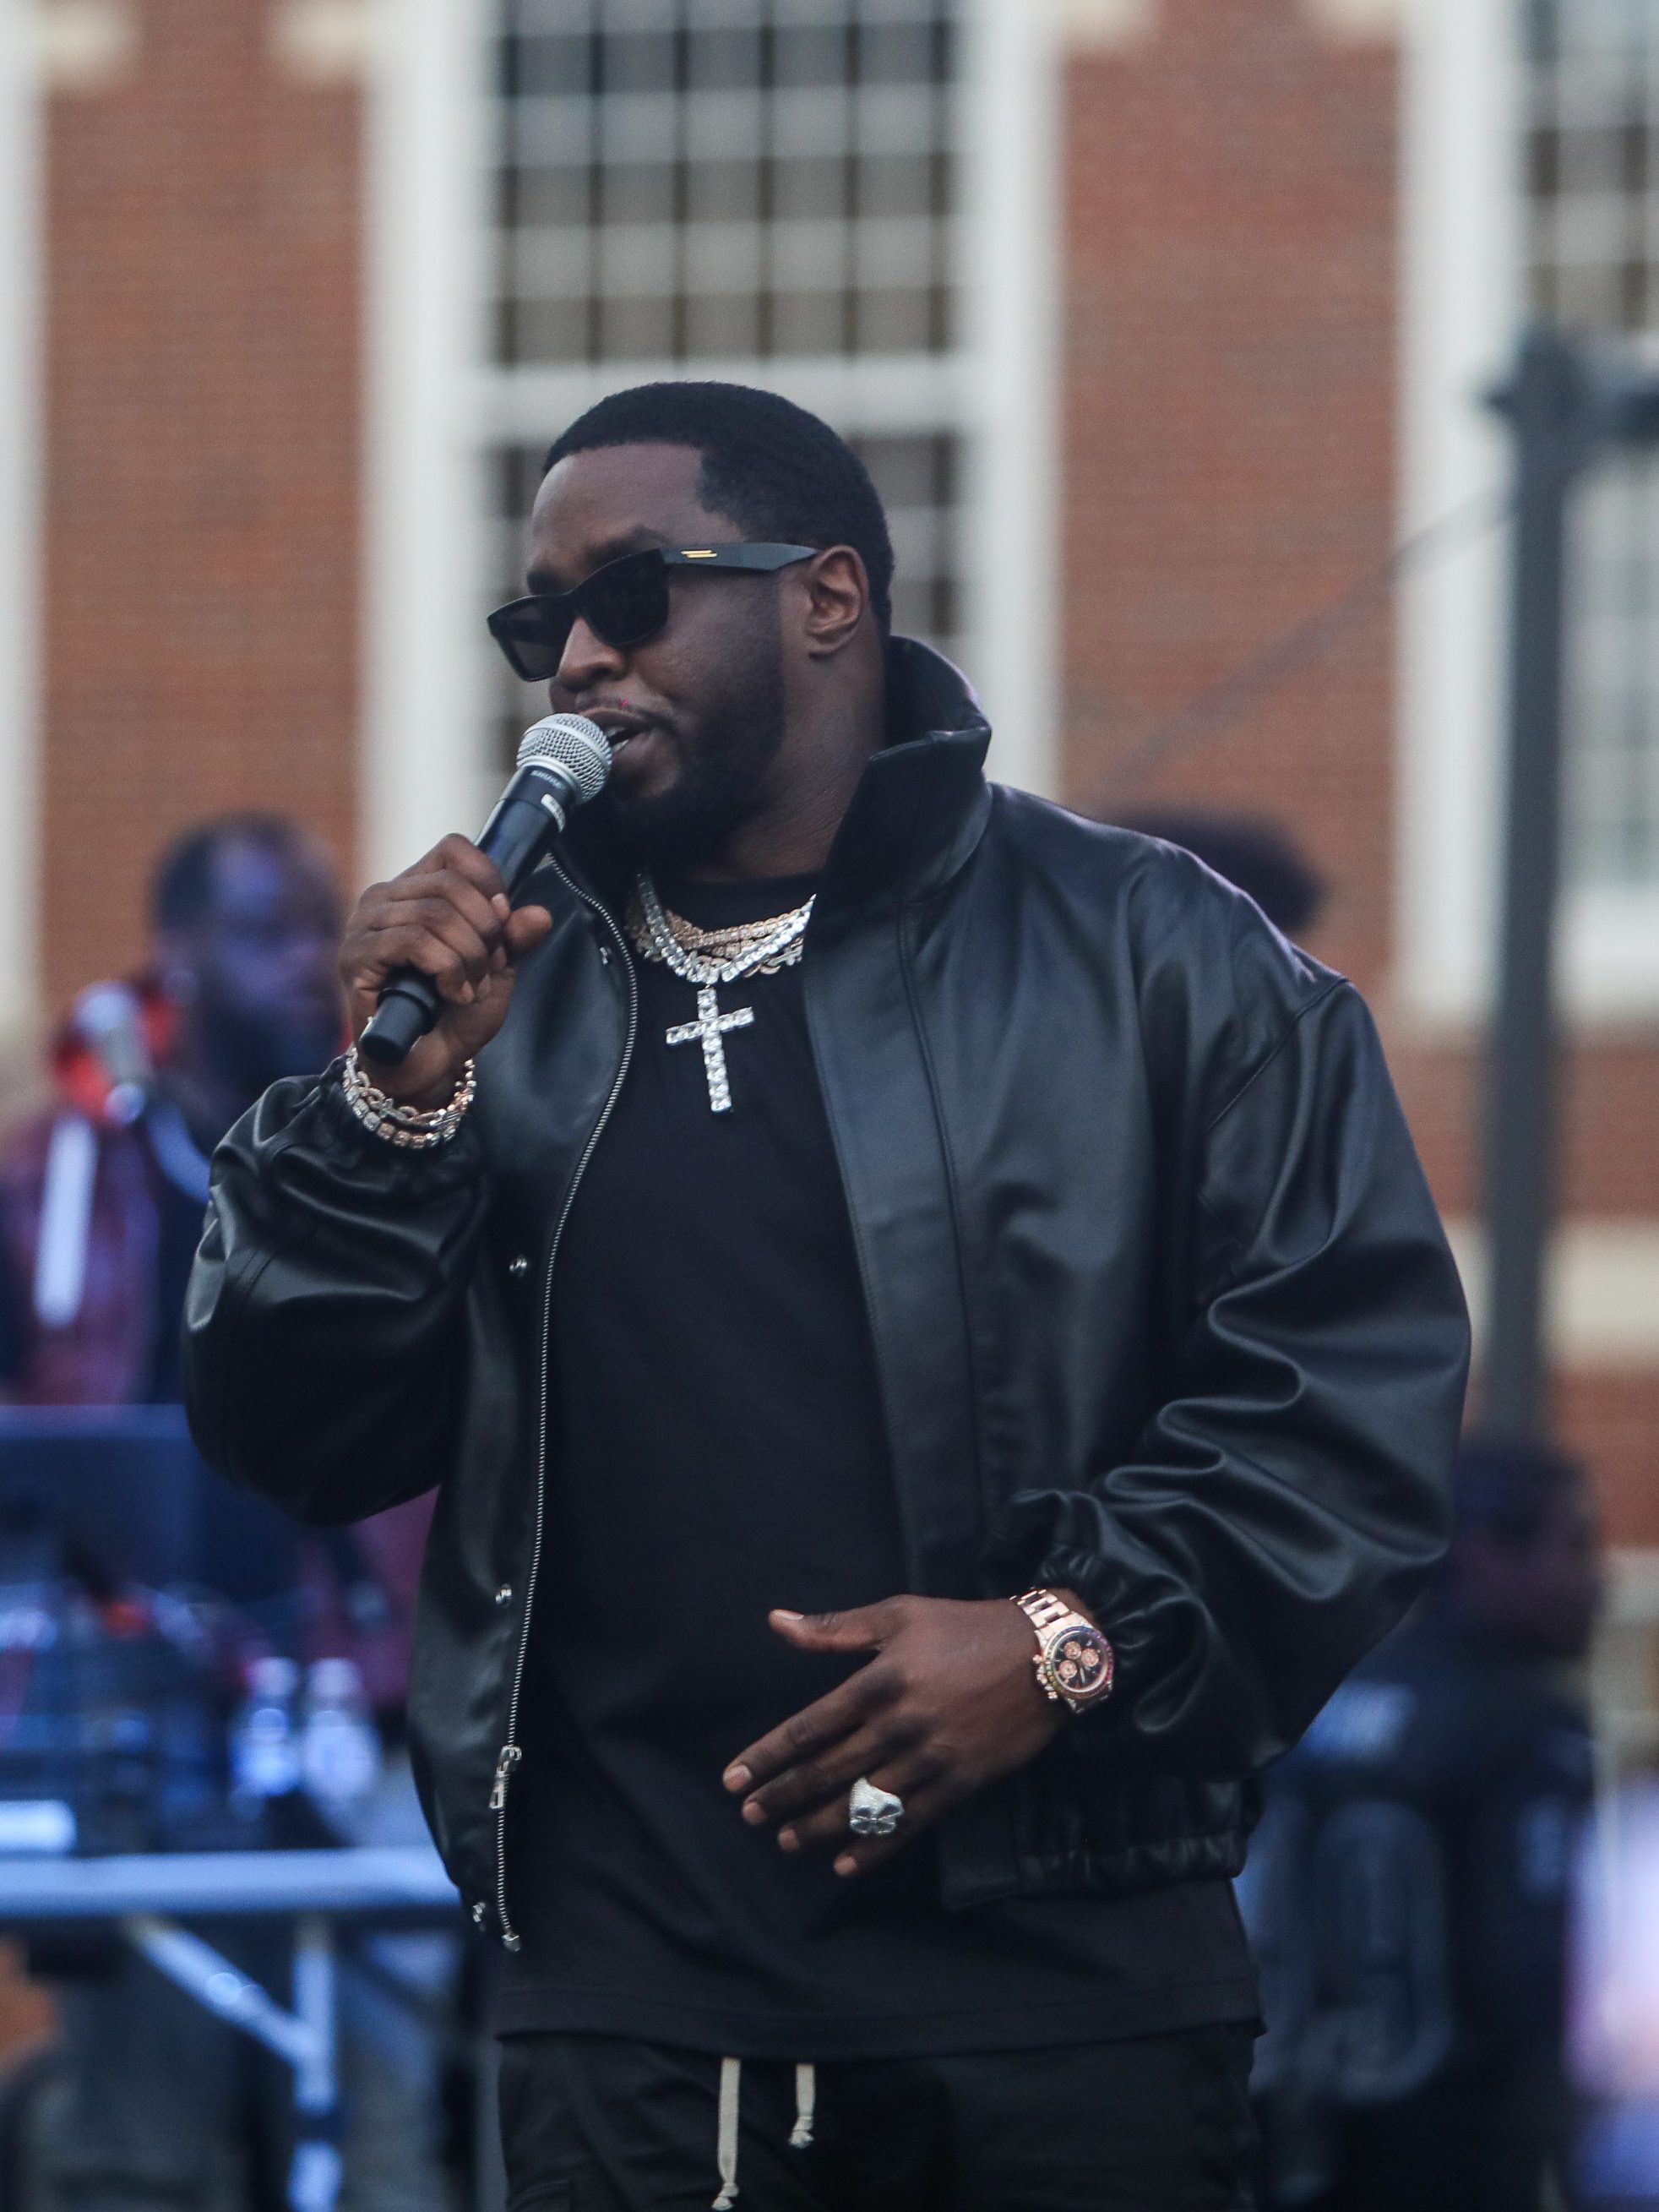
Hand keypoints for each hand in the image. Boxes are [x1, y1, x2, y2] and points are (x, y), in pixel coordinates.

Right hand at [339, 835, 553, 1106]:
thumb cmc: (456, 1015)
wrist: (429, 1066)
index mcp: (415, 889)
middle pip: (450, 884)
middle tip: (488, 969)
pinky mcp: (354, 958)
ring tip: (471, 988)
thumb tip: (538, 914)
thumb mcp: (496, 969)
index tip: (501, 926)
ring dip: (469, 956)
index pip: (454, 850)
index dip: (489, 882)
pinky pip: (412, 941)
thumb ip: (514, 938)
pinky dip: (447, 968)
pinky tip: (453, 993)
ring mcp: (363, 926)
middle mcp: (383, 899)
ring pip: (434, 914)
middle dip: (485, 931)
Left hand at [722, 1595, 1068, 1877]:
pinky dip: (873, 1847)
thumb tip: (775, 1621)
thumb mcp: (899, 1615)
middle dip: (782, 1797)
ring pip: (861, 1804)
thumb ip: (834, 1628)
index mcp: (878, 1682)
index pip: (807, 1728)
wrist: (1046, 1654)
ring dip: (817, 1828)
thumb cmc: (966, 1627)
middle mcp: (898, 1726)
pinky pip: (907, 1823)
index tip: (733, 1778)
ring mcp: (929, 1760)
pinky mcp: (958, 1784)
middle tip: (749, 1815)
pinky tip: (844, 1863)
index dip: (767, 1757)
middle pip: (826, 1771)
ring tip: (785, 1841)